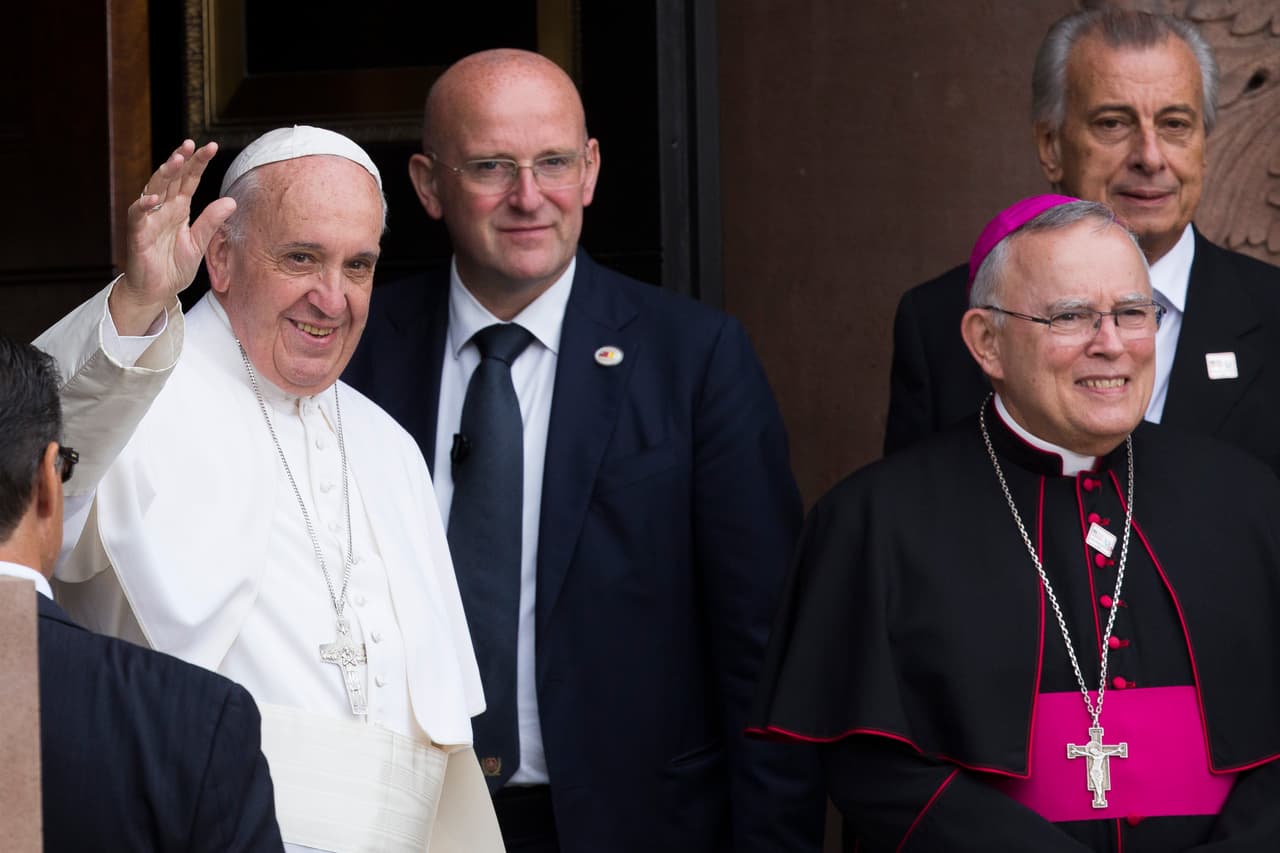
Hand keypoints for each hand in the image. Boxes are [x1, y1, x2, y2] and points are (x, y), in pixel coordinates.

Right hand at [109, 140, 236, 335]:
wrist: (157, 291)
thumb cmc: (175, 266)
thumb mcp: (199, 243)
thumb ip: (212, 221)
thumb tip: (231, 200)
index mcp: (179, 209)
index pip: (189, 180)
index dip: (198, 163)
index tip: (211, 147)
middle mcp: (163, 209)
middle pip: (171, 178)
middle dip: (181, 160)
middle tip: (191, 144)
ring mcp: (149, 220)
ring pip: (153, 190)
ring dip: (164, 174)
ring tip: (175, 160)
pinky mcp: (138, 235)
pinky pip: (138, 216)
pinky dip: (144, 206)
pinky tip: (154, 198)